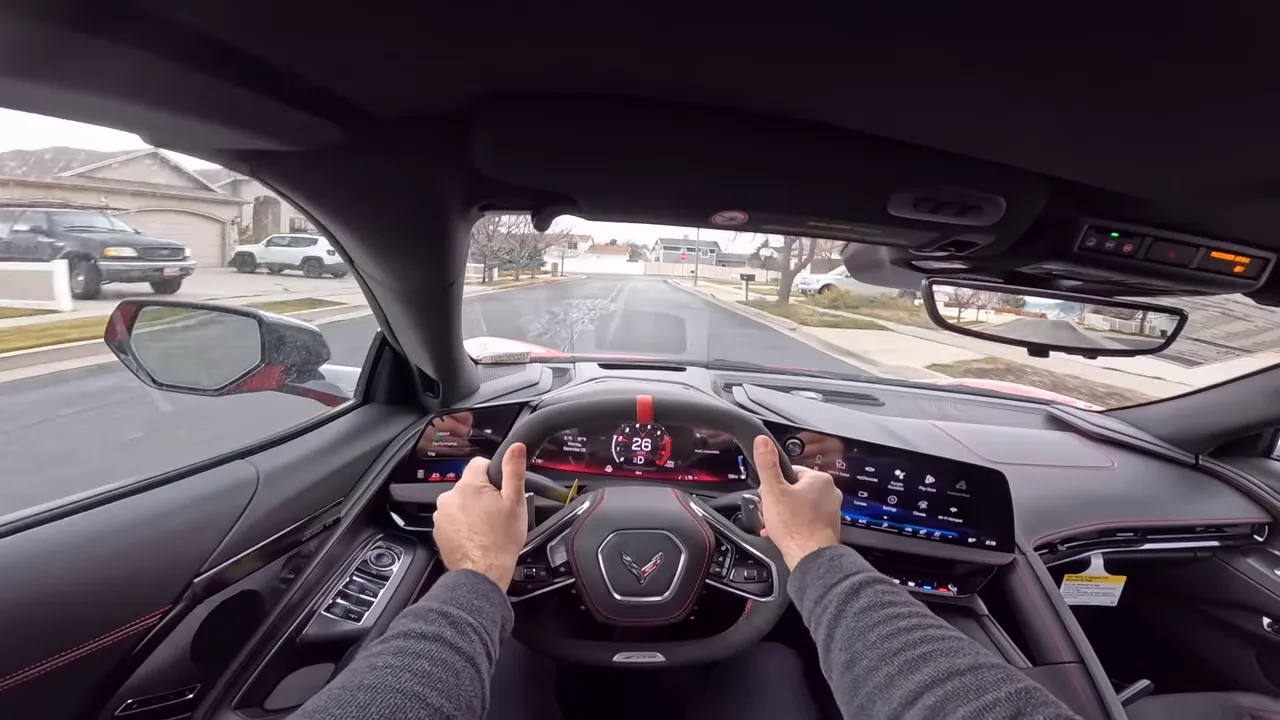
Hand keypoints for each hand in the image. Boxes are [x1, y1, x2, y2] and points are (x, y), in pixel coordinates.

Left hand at [433, 444, 528, 590]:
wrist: (482, 573)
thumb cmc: (500, 541)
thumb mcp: (515, 502)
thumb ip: (514, 471)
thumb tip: (516, 447)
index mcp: (469, 486)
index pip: (479, 463)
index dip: (493, 474)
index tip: (501, 489)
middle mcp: (450, 496)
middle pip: (469, 484)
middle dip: (482, 494)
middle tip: (497, 512)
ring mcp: (442, 514)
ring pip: (460, 502)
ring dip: (471, 509)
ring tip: (486, 526)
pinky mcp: (439, 530)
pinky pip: (452, 518)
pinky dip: (462, 524)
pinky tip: (475, 535)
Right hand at [753, 435, 841, 569]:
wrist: (811, 557)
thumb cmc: (795, 527)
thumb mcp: (773, 491)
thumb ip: (767, 464)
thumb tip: (763, 442)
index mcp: (819, 479)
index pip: (790, 473)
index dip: (774, 485)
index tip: (769, 497)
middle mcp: (830, 493)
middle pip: (794, 490)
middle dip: (780, 501)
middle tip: (772, 513)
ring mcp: (831, 511)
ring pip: (800, 506)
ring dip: (786, 514)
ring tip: (778, 525)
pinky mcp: (828, 526)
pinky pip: (807, 520)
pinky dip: (795, 525)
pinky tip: (786, 533)